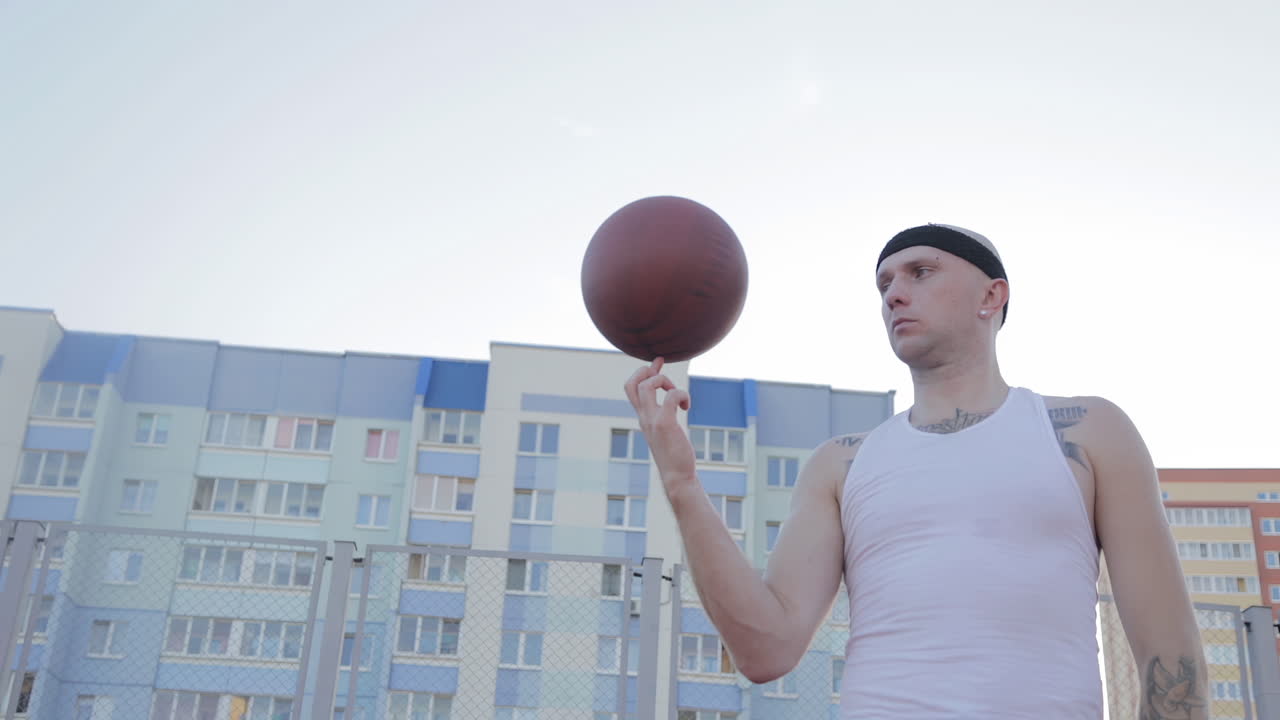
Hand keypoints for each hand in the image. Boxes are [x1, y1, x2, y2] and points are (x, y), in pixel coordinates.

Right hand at [623, 357, 696, 494]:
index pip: (631, 388)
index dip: (643, 371)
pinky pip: (670, 396)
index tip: (658, 364)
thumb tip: (671, 402)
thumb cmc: (675, 455)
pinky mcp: (665, 424)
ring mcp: (652, 420)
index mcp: (643, 418)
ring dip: (664, 381)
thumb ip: (664, 414)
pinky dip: (681, 394)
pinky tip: (687, 405)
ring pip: (646, 386)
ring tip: (677, 394)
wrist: (677, 477)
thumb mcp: (665, 430)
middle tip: (664, 376)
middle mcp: (644, 417)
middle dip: (646, 370)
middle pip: (632, 383)